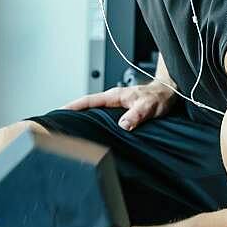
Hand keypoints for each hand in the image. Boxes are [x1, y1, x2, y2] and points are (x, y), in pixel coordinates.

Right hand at [62, 83, 177, 130]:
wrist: (169, 94)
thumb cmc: (159, 98)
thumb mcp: (149, 107)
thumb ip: (137, 115)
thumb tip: (123, 125)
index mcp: (115, 96)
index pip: (88, 101)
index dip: (73, 107)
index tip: (58, 112)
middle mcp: (113, 100)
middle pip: (87, 107)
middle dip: (71, 113)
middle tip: (57, 125)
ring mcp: (116, 106)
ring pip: (95, 112)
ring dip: (83, 119)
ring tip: (70, 131)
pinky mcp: (121, 112)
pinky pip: (104, 118)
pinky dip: (95, 123)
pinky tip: (92, 133)